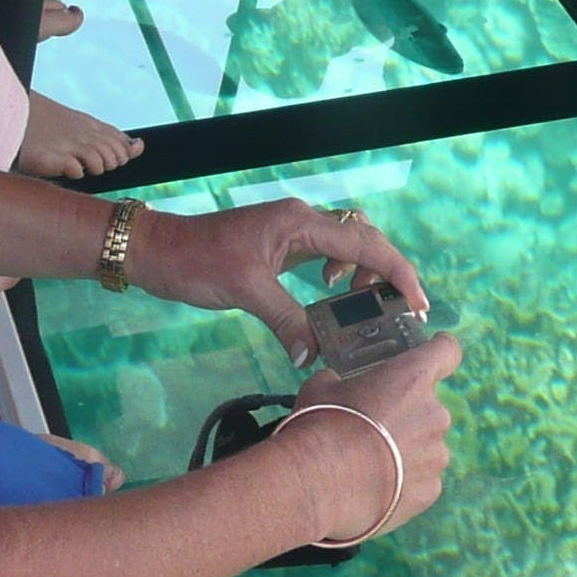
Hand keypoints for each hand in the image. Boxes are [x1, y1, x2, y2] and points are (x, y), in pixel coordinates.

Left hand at [130, 199, 428, 368]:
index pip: (364, 244)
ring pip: (347, 242)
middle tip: (401, 309)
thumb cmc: (196, 263)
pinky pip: (326, 251)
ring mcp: (292, 230)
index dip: (397, 272)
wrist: (158, 251)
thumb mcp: (245, 292)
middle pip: (364, 238)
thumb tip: (313, 356)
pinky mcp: (281, 244)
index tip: (417, 302)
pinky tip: (328, 291)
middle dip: (387, 271)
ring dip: (364, 270)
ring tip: (364, 302)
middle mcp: (302, 220)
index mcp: (299, 223)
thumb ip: (286, 321)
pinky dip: (339, 270)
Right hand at [283, 336, 461, 543]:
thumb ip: (342, 381)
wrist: (321, 482)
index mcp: (413, 377)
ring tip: (368, 463)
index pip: (446, 351)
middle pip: (427, 408)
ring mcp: (436, 454)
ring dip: (404, 450)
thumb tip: (337, 386)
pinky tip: (374, 486)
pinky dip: (403, 483)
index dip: (441, 350)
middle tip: (371, 428)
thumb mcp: (322, 387)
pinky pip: (420, 480)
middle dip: (404, 415)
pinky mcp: (430, 490)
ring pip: (425, 447)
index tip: (436, 350)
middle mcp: (434, 413)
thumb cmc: (323, 425)